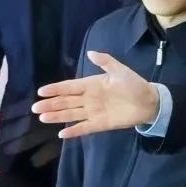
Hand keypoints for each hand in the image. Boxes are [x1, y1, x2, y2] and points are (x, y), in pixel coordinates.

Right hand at [31, 51, 159, 139]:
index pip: (70, 87)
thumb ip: (105, 62)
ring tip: (43, 118)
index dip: (56, 89)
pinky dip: (74, 131)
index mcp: (92, 85)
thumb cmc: (134, 84)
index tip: (41, 91)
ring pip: (71, 114)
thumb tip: (90, 53)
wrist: (150, 101)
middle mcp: (89, 99)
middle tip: (35, 107)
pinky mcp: (101, 124)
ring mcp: (94, 112)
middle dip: (51, 104)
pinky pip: (85, 127)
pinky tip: (62, 134)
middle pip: (66, 102)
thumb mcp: (120, 70)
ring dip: (57, 116)